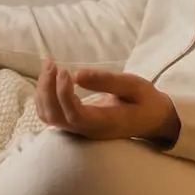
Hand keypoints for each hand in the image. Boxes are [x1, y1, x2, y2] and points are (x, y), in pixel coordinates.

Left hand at [34, 59, 180, 142]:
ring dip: (43, 91)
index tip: (64, 71)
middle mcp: (89, 130)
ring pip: (49, 117)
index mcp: (106, 123)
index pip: (75, 115)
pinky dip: (44, 96)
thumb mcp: (135, 86)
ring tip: (49, 67)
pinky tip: (50, 78)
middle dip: (47, 89)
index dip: (63, 94)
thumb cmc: (146, 102)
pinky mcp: (75, 125)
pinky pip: (51, 115)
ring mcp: (80, 130)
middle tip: (52, 64)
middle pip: (55, 117)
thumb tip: (77, 74)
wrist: (152, 120)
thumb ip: (108, 81)